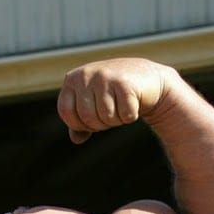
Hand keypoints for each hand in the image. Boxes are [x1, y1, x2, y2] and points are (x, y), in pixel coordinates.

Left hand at [57, 58, 173, 143]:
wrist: (147, 79)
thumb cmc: (113, 95)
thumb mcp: (91, 105)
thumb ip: (78, 123)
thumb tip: (76, 139)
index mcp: (72, 79)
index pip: (66, 112)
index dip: (79, 123)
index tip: (92, 116)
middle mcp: (86, 74)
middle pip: (86, 118)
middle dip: (100, 123)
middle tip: (111, 110)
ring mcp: (105, 77)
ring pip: (106, 117)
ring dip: (116, 119)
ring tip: (121, 104)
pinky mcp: (125, 83)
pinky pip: (124, 115)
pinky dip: (130, 115)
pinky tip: (133, 102)